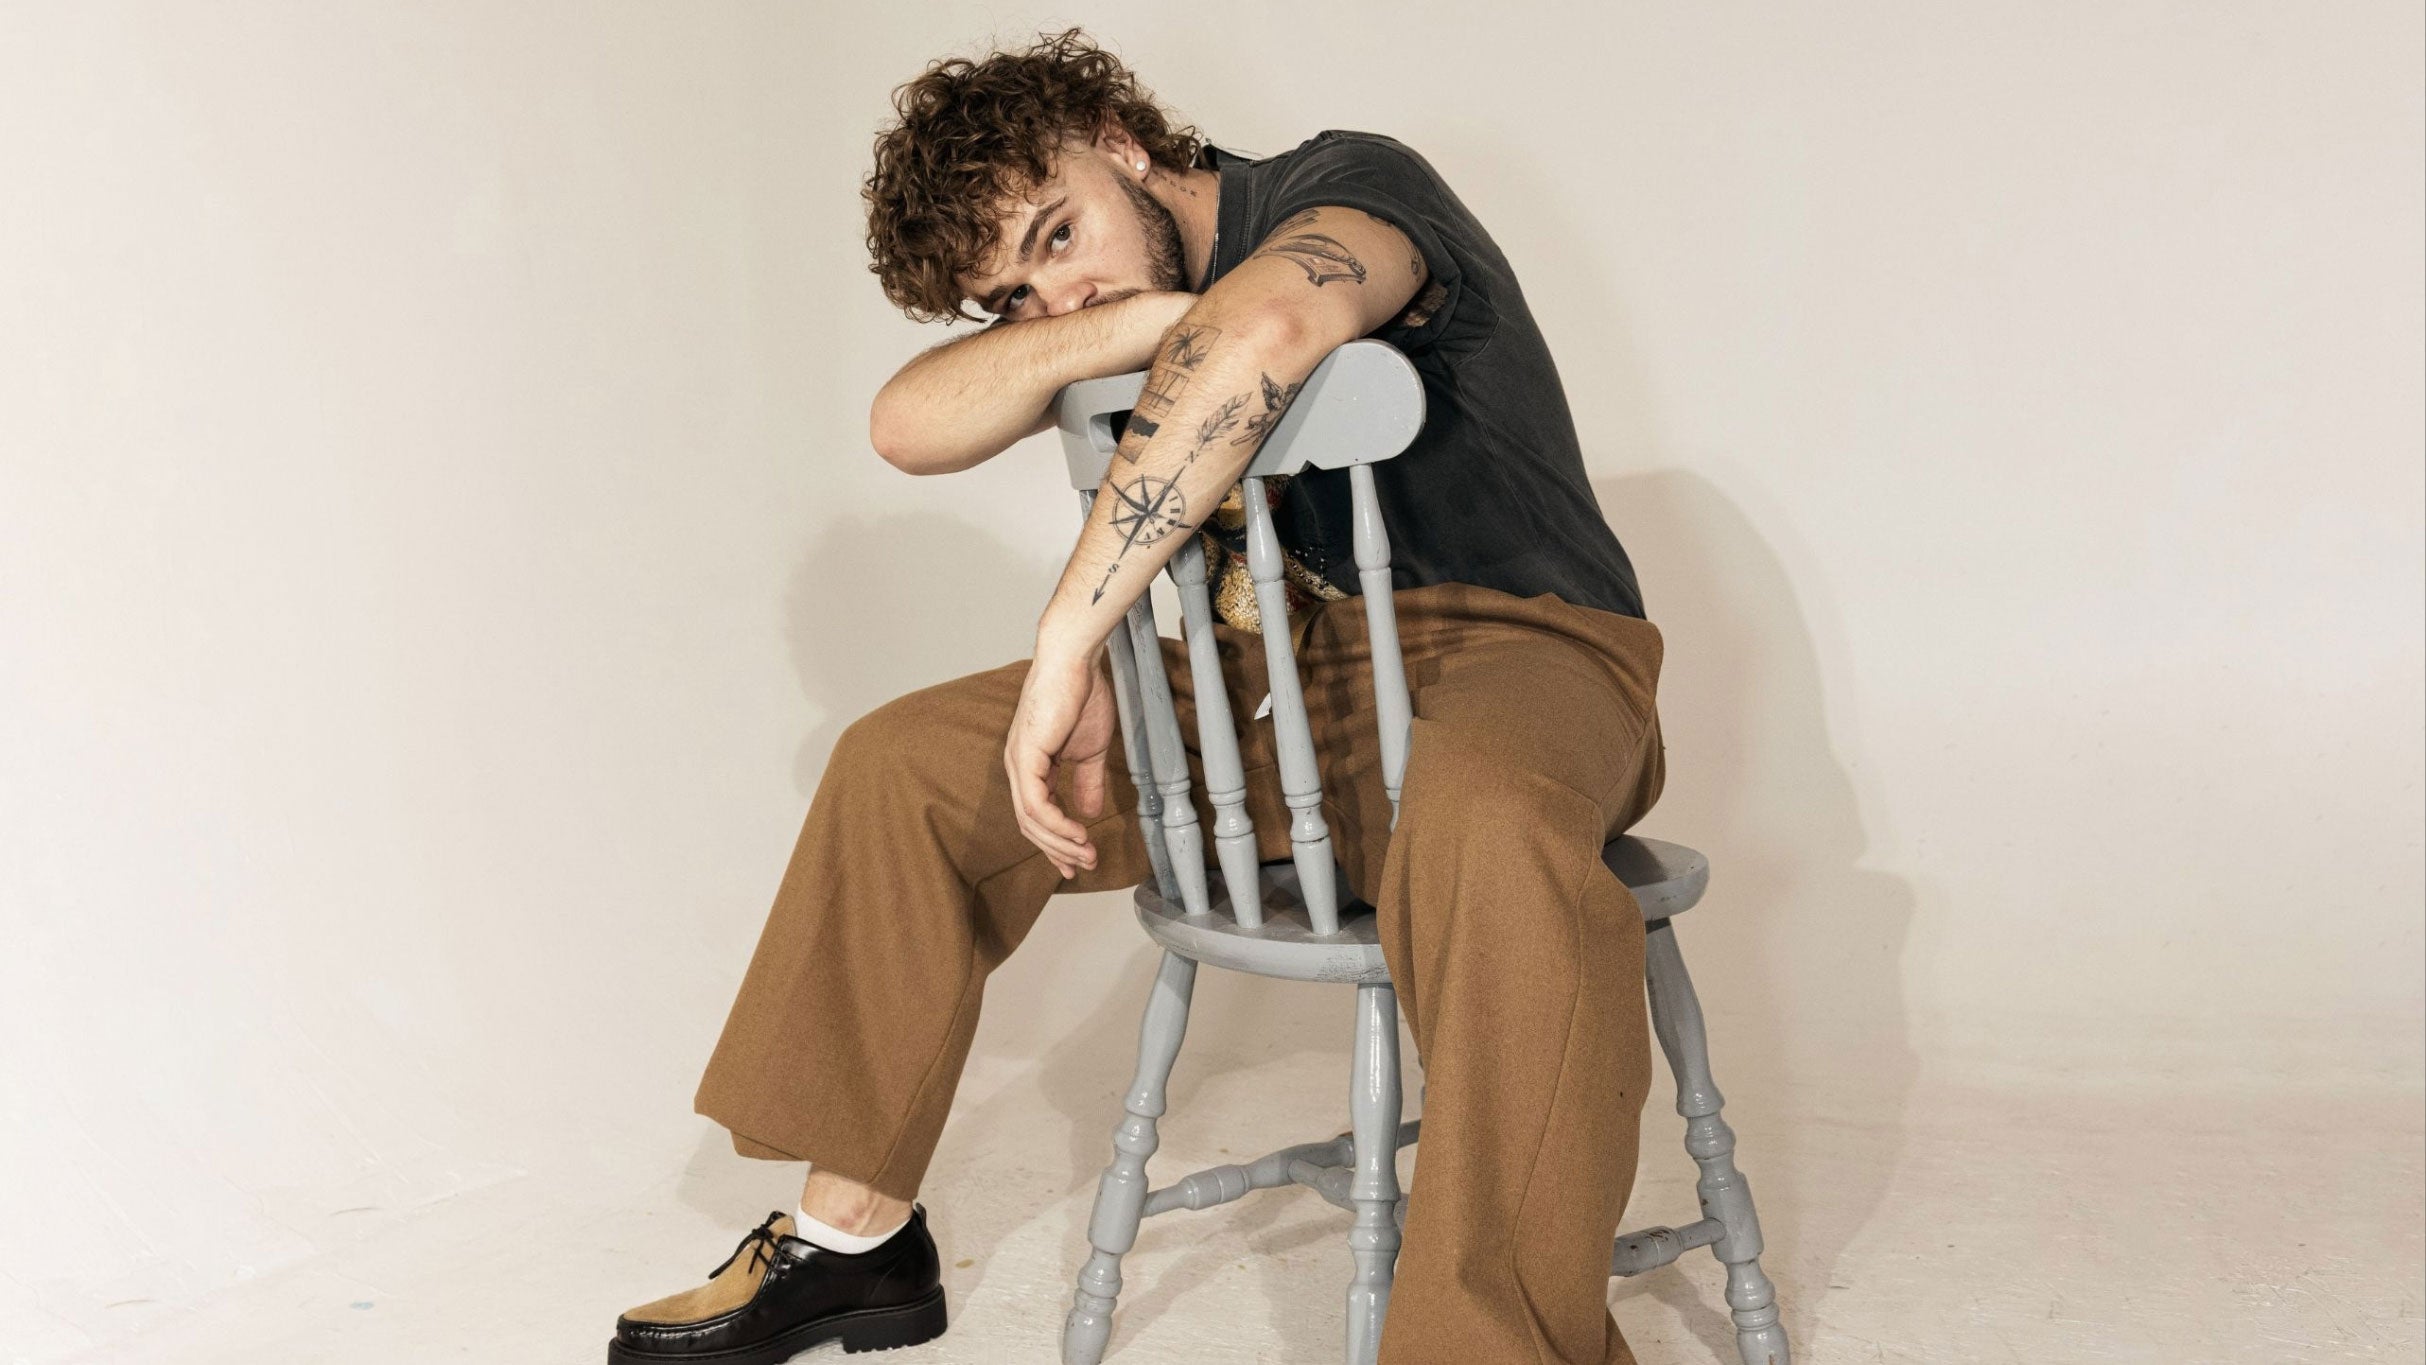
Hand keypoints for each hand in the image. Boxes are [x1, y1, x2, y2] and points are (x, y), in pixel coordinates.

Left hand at [1005, 640, 1119, 879]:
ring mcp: (1018, 763)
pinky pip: (1035, 804)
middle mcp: (1018, 767)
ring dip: (1060, 842)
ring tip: (1087, 854)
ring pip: (1031, 820)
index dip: (1057, 841)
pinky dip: (1056, 824)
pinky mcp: (1025, 758)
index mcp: (1031, 765)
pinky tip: (1078, 832)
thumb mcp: (1091, 750)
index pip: (1037, 814)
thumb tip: (1089, 812)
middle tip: (1084, 865)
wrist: (1075, 663)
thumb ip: (1088, 781)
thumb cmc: (1082, 695)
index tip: (1078, 859)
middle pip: (1031, 824)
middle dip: (1059, 849)